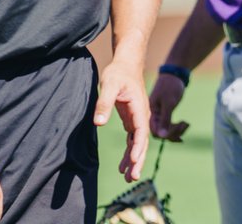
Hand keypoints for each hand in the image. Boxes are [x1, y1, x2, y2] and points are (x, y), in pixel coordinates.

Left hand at [94, 58, 150, 181]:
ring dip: (134, 159)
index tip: (134, 162)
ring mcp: (138, 118)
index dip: (138, 148)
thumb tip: (99, 123)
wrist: (127, 64)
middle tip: (132, 178)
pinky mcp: (132, 119)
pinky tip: (124, 164)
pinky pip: (133, 139)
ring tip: (127, 177)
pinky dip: (130, 152)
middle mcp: (142, 116)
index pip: (141, 132)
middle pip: (142, 142)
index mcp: (139, 108)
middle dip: (138, 160)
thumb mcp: (109, 85)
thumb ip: (104, 104)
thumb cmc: (118, 73)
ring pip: (138, 143)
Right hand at [148, 73, 190, 141]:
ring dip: (177, 131)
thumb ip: (165, 119)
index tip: (178, 126)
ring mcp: (159, 116)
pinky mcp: (165, 114)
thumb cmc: (170, 86)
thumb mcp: (169, 102)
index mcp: (151, 114)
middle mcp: (153, 117)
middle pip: (161, 134)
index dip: (166, 134)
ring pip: (166, 132)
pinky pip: (169, 127)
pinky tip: (185, 124)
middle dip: (173, 133)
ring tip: (186, 123)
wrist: (174, 75)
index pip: (155, 132)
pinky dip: (178, 128)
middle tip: (185, 124)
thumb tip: (162, 136)